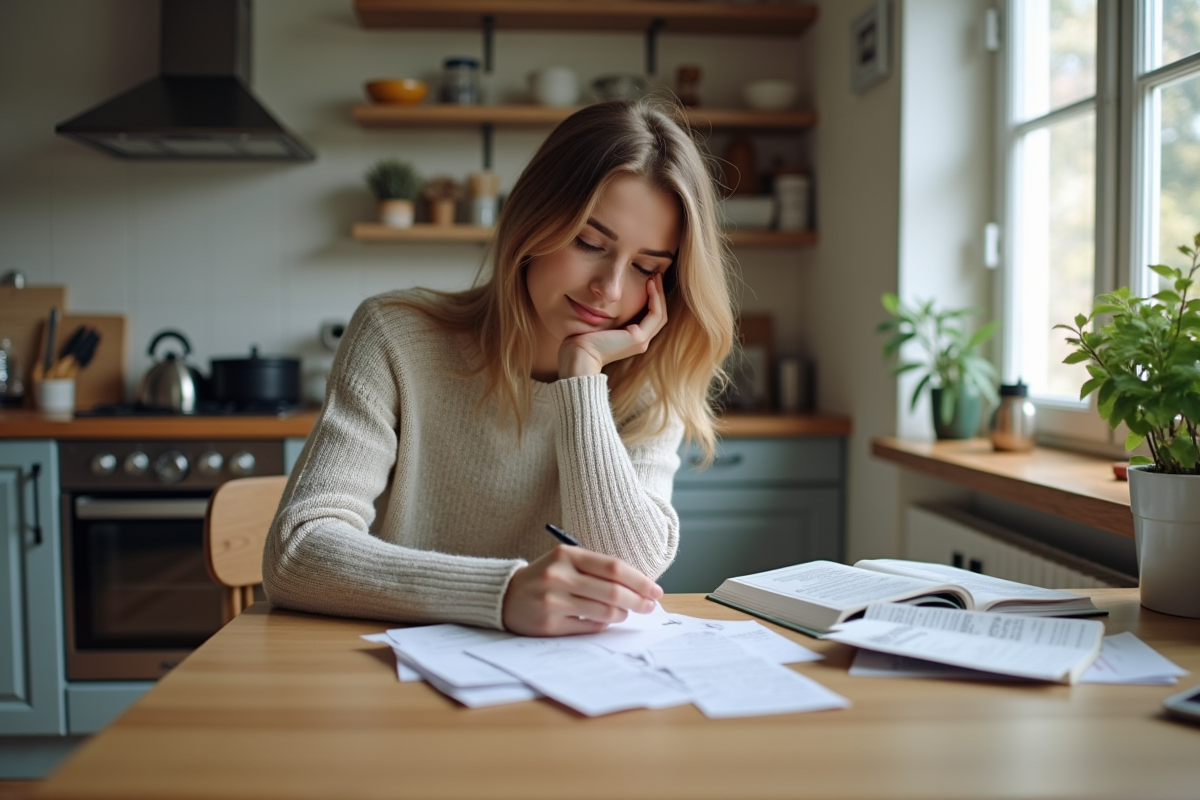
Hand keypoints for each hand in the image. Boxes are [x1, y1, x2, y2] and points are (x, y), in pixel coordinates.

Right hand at [501, 545, 663, 635]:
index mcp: (567, 555)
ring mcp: (553, 601)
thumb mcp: (566, 563)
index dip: (639, 580)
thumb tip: (639, 586)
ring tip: (625, 613)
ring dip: (622, 614)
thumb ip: (596, 570)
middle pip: (613, 592)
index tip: (655, 590)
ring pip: (604, 612)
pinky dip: (603, 624)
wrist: (506, 596)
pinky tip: (603, 620)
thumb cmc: (546, 578)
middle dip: (638, 601)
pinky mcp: (549, 624)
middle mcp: (559, 576)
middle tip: (650, 606)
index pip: (613, 567)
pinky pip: (589, 627)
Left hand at [558, 273, 667, 377]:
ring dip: (659, 293)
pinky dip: (655, 299)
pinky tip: (649, 285)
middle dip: (659, 293)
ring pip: (660, 314)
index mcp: (633, 339)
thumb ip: (610, 312)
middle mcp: (641, 341)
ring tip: (655, 276)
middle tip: (657, 273)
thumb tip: (609, 294)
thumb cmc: (583, 339)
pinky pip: (655, 315)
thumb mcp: (601, 321)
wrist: (579, 355)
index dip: (653, 297)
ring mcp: (641, 341)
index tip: (648, 278)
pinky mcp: (638, 338)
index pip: (650, 316)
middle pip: (659, 314)